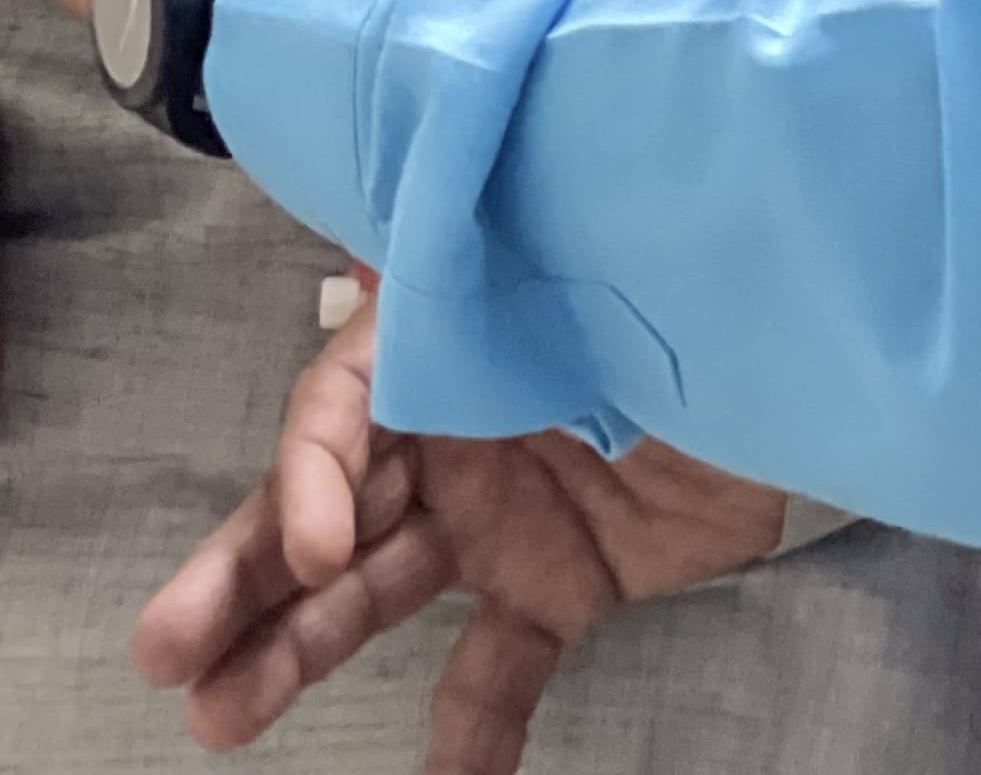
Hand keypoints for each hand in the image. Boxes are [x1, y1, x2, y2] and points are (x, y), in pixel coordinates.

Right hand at [135, 293, 787, 770]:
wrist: (815, 359)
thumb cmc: (687, 282)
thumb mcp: (582, 255)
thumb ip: (471, 273)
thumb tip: (363, 253)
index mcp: (448, 339)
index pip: (339, 405)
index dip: (310, 474)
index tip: (321, 544)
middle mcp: (454, 429)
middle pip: (324, 507)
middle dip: (241, 576)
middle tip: (166, 652)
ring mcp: (502, 513)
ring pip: (376, 592)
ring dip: (297, 653)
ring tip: (219, 722)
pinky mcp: (564, 583)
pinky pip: (498, 665)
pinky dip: (471, 728)